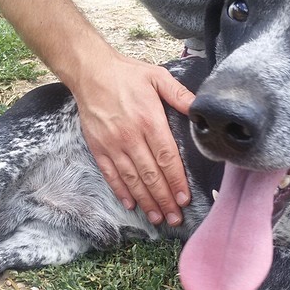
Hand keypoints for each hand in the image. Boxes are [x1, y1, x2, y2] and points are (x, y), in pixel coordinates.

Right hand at [72, 51, 194, 225]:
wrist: (90, 72)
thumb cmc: (127, 74)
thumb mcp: (157, 76)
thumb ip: (180, 94)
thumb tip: (199, 109)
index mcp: (149, 120)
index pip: (166, 157)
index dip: (176, 181)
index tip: (185, 198)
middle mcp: (131, 136)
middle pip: (151, 174)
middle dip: (164, 199)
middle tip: (175, 217)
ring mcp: (112, 144)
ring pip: (132, 179)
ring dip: (146, 201)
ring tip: (157, 218)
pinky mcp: (98, 147)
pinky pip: (111, 174)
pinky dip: (121, 192)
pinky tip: (132, 204)